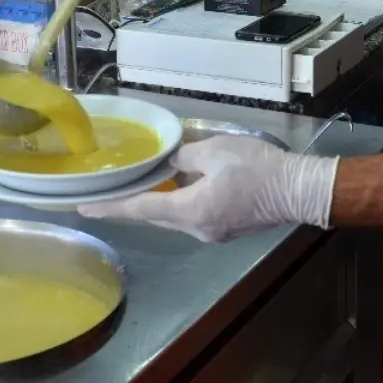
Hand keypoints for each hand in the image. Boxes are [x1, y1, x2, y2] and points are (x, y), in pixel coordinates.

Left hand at [78, 136, 338, 242]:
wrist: (299, 190)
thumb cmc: (256, 168)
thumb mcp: (214, 151)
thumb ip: (183, 157)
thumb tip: (170, 162)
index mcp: (189, 210)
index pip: (140, 208)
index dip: (110, 206)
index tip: (84, 209)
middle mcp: (196, 229)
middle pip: (155, 216)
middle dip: (130, 205)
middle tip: (104, 196)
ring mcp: (213, 232)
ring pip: (175, 217)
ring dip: (158, 202)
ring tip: (140, 185)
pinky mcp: (227, 228)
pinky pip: (193, 215)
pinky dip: (180, 203)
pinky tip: (179, 188)